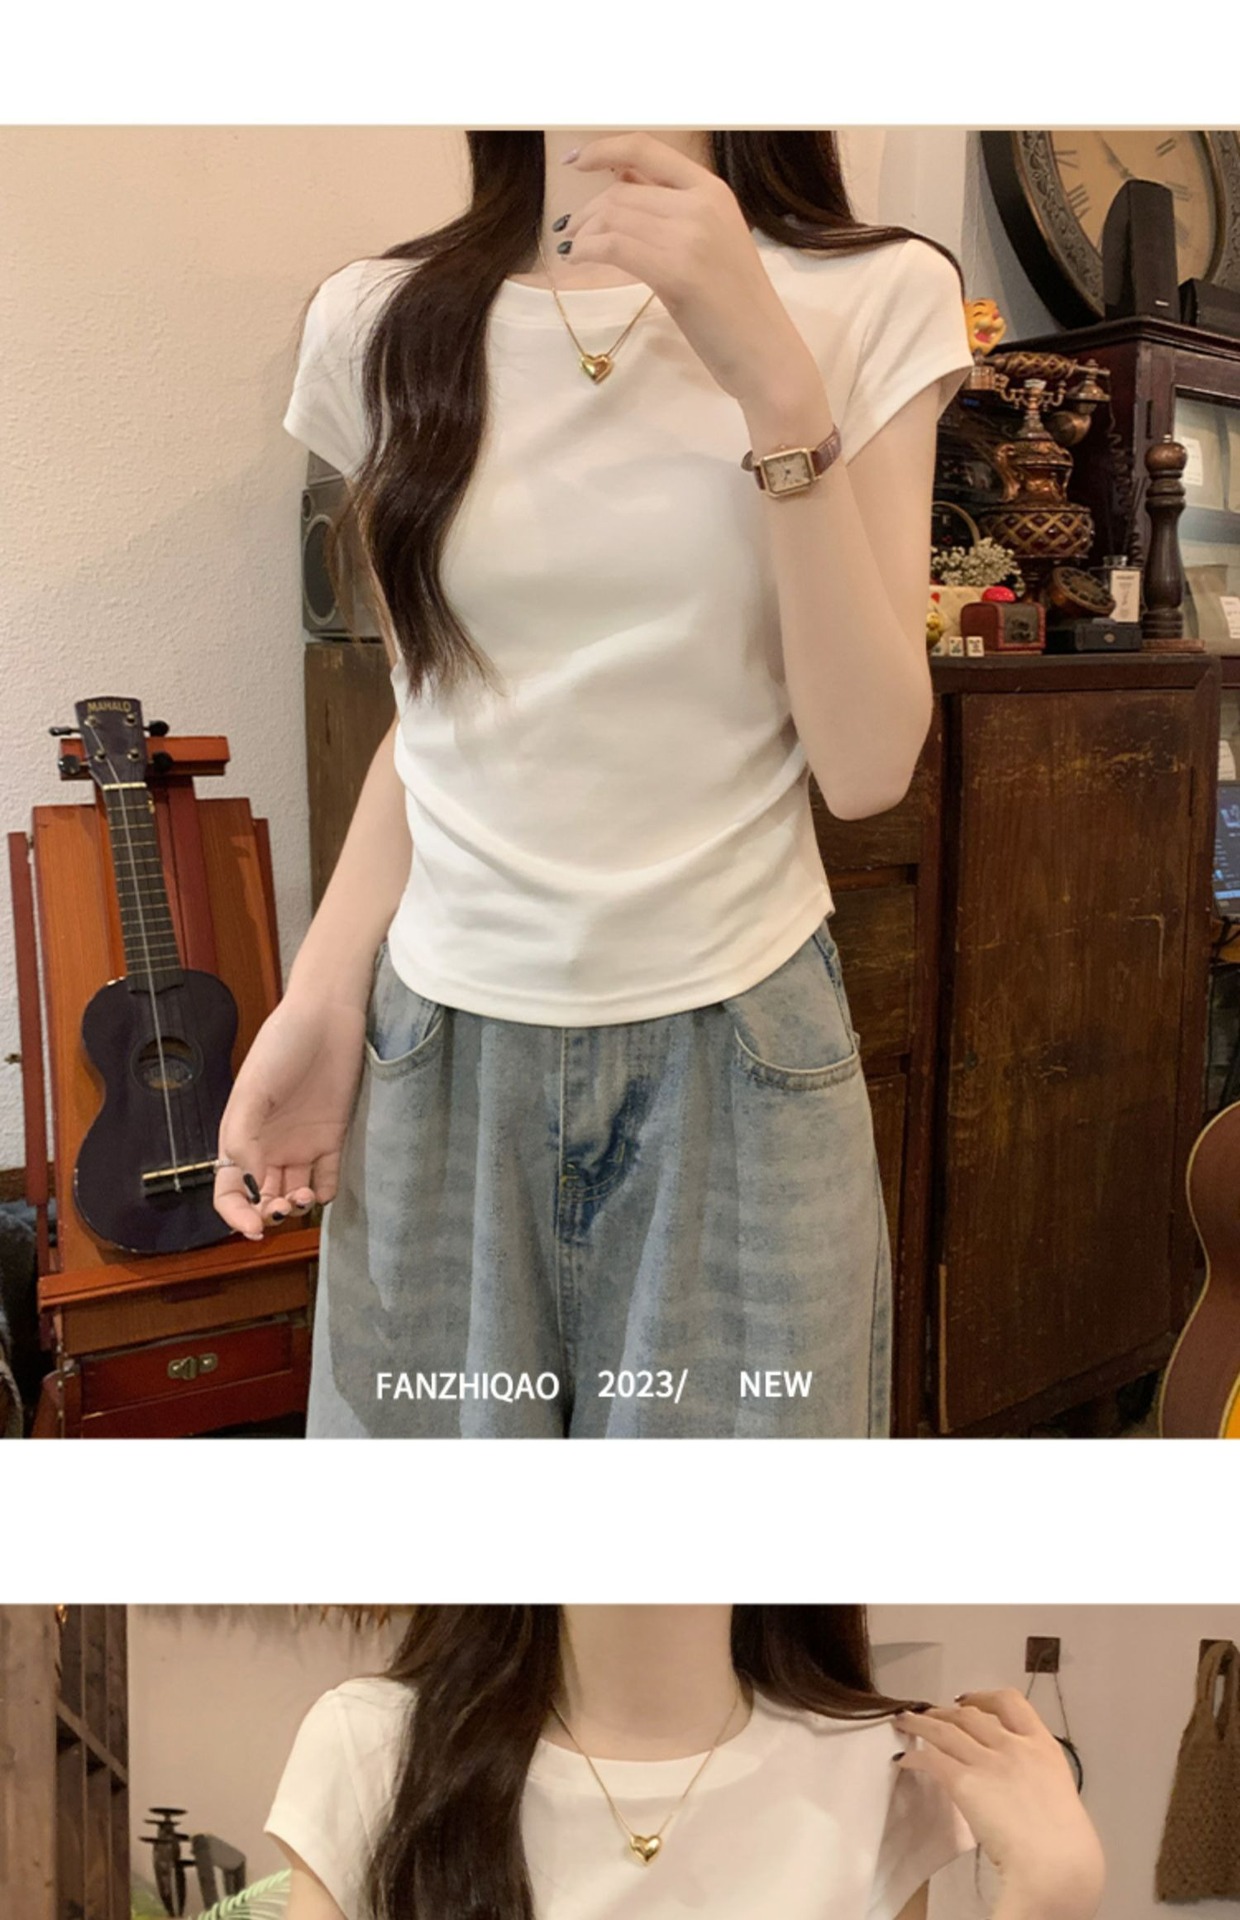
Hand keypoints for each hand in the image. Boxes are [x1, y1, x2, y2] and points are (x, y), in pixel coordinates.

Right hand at [213, 991, 366, 1238]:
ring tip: (303, 1195)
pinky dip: (326, 1193)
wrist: (327, 1018)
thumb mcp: (252, 1091)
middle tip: (281, 1209)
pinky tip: (323, 1188)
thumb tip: (252, 1184)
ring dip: (297, 1206)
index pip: (229, 1191)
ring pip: (295, 1193)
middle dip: (268, 1214)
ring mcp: (301, 1144)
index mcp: (240, 1137)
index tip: (252, 1226)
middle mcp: (268, 1146)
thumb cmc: (281, 1046)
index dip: (235, 1215)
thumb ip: (244, 1140)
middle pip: (262, 1198)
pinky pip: (329, 1178)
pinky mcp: (332, 1137)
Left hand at [557, 131, 820, 409]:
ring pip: (614, 217)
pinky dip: (588, 250)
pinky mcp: (677, 272)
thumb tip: (620, 180)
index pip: (646, 150)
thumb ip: (670, 209)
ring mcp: (691, 237)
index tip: (574, 161)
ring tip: (575, 251)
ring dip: (583, 234)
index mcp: (712, 191)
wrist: (765, 352)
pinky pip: (615, 246)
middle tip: (571, 234)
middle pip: (622, 191)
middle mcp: (702, 204)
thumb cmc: (736, 306)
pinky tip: (579, 259)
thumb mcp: (710, 241)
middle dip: (587, 212)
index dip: (603, 148)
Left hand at [894, 1691, 1104, 1919]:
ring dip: (921, 1723)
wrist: (1057, 1865)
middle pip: (971, 1715)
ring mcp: (988, 1761)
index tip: (969, 1700)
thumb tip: (1018, 1788)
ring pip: (945, 1730)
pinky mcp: (965, 1782)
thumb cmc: (1066, 1845)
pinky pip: (932, 1760)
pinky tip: (904, 1760)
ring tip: (905, 1722)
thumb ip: (1034, 1781)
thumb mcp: (1057, 1795)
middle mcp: (1014, 1746)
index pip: (1012, 1703)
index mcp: (1043, 1747)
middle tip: (931, 1715)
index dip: (985, 1696)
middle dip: (947, 1712)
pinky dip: (915, 1757)